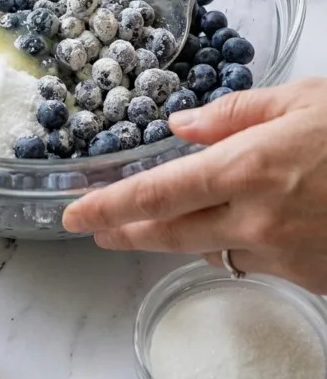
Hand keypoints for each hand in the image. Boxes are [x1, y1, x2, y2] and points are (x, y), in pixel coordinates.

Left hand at [62, 79, 326, 292]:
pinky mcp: (307, 278)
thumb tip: (181, 128)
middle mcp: (255, 219)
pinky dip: (243, 242)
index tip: (74, 215)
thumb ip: (234, 114)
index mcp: (246, 167)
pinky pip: (257, 260)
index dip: (110, 207)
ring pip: (212, 249)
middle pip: (168, 235)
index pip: (157, 195)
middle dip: (125, 232)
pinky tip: (254, 220)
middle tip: (95, 230)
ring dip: (187, 235)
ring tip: (166, 218)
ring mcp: (282, 254)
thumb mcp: (301, 100)